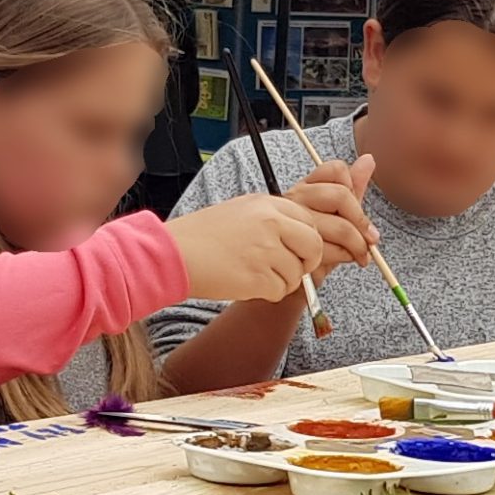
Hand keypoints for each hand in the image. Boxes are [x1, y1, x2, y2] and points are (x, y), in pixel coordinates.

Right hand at [165, 194, 347, 303]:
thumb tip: (312, 232)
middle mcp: (271, 222)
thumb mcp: (244, 212)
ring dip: (283, 279)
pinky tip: (246, 282)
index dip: (317, 239)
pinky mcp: (258, 275)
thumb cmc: (203, 236)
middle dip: (311, 261)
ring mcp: (265, 248)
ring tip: (253, 273)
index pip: (311, 220)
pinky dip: (268, 292)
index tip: (323, 252)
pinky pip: (282, 289)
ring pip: (299, 271)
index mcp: (269, 203)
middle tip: (294, 269)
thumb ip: (278, 219)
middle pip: (315, 244)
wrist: (172, 254)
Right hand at [285, 157, 379, 274]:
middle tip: (367, 239)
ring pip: (340, 226)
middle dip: (361, 222)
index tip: (355, 208)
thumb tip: (368, 159)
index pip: (335, 170)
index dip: (353, 187)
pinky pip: (329, 249)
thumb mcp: (332, 215)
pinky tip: (336, 261)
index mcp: (304, 188)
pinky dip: (341, 258)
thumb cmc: (306, 245)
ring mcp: (290, 223)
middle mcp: (294, 200)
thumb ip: (351, 190)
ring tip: (356, 255)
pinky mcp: (292, 248)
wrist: (279, 275)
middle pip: (341, 196)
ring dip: (356, 246)